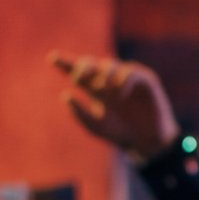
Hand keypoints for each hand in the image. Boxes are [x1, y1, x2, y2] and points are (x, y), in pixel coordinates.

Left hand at [50, 52, 179, 162]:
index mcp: (94, 89)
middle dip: (82, 67)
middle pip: (90, 63)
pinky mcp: (143, 79)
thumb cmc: (120, 133)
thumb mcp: (95, 126)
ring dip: (102, 76)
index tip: (52, 58)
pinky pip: (130, 72)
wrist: (146, 141)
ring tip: (103, 90)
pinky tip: (120, 94)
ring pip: (109, 64)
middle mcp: (108, 80)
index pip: (77, 72)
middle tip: (78, 78)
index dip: (65, 63)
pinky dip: (122, 80)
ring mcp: (126, 77)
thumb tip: (65, 94)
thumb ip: (79, 113)